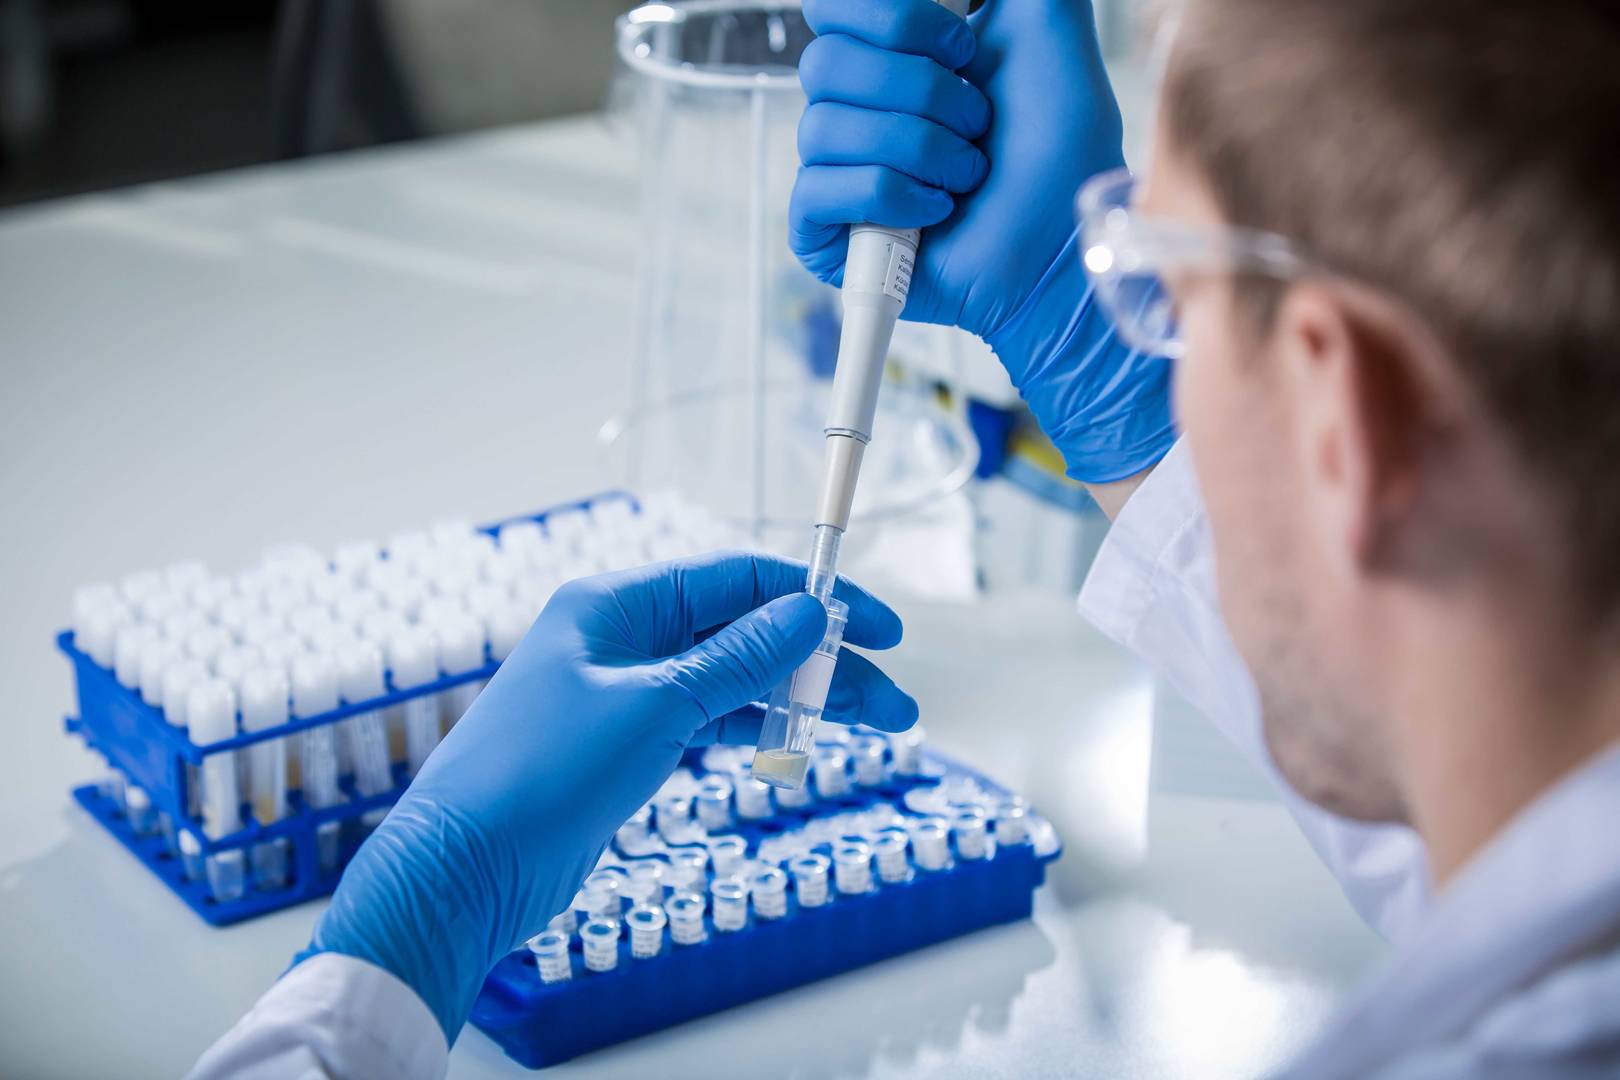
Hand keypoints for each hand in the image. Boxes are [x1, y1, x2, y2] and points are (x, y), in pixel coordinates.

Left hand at [297, 552, 915, 1041]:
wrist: (464, 870)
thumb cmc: (540, 773)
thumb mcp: (653, 706)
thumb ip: (737, 660)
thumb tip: (808, 611)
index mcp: (616, 603)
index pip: (736, 580)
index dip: (815, 598)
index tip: (882, 628)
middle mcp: (621, 638)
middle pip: (744, 633)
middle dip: (822, 662)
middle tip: (895, 699)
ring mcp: (623, 694)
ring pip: (733, 681)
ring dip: (799, 699)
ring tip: (875, 726)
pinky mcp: (625, 747)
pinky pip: (707, 722)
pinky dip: (753, 730)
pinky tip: (798, 744)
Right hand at [790, 0, 1174, 482]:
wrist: (1062, 245)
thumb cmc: (1060, 150)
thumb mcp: (1046, 25)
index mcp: (890, 55)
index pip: (832, 8)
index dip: (894, 20)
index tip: (964, 48)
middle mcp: (855, 108)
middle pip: (824, 63)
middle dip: (920, 92)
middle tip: (977, 124)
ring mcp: (835, 171)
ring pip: (822, 128)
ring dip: (918, 150)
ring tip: (965, 176)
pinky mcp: (824, 233)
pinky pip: (818, 190)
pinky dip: (891, 197)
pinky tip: (936, 213)